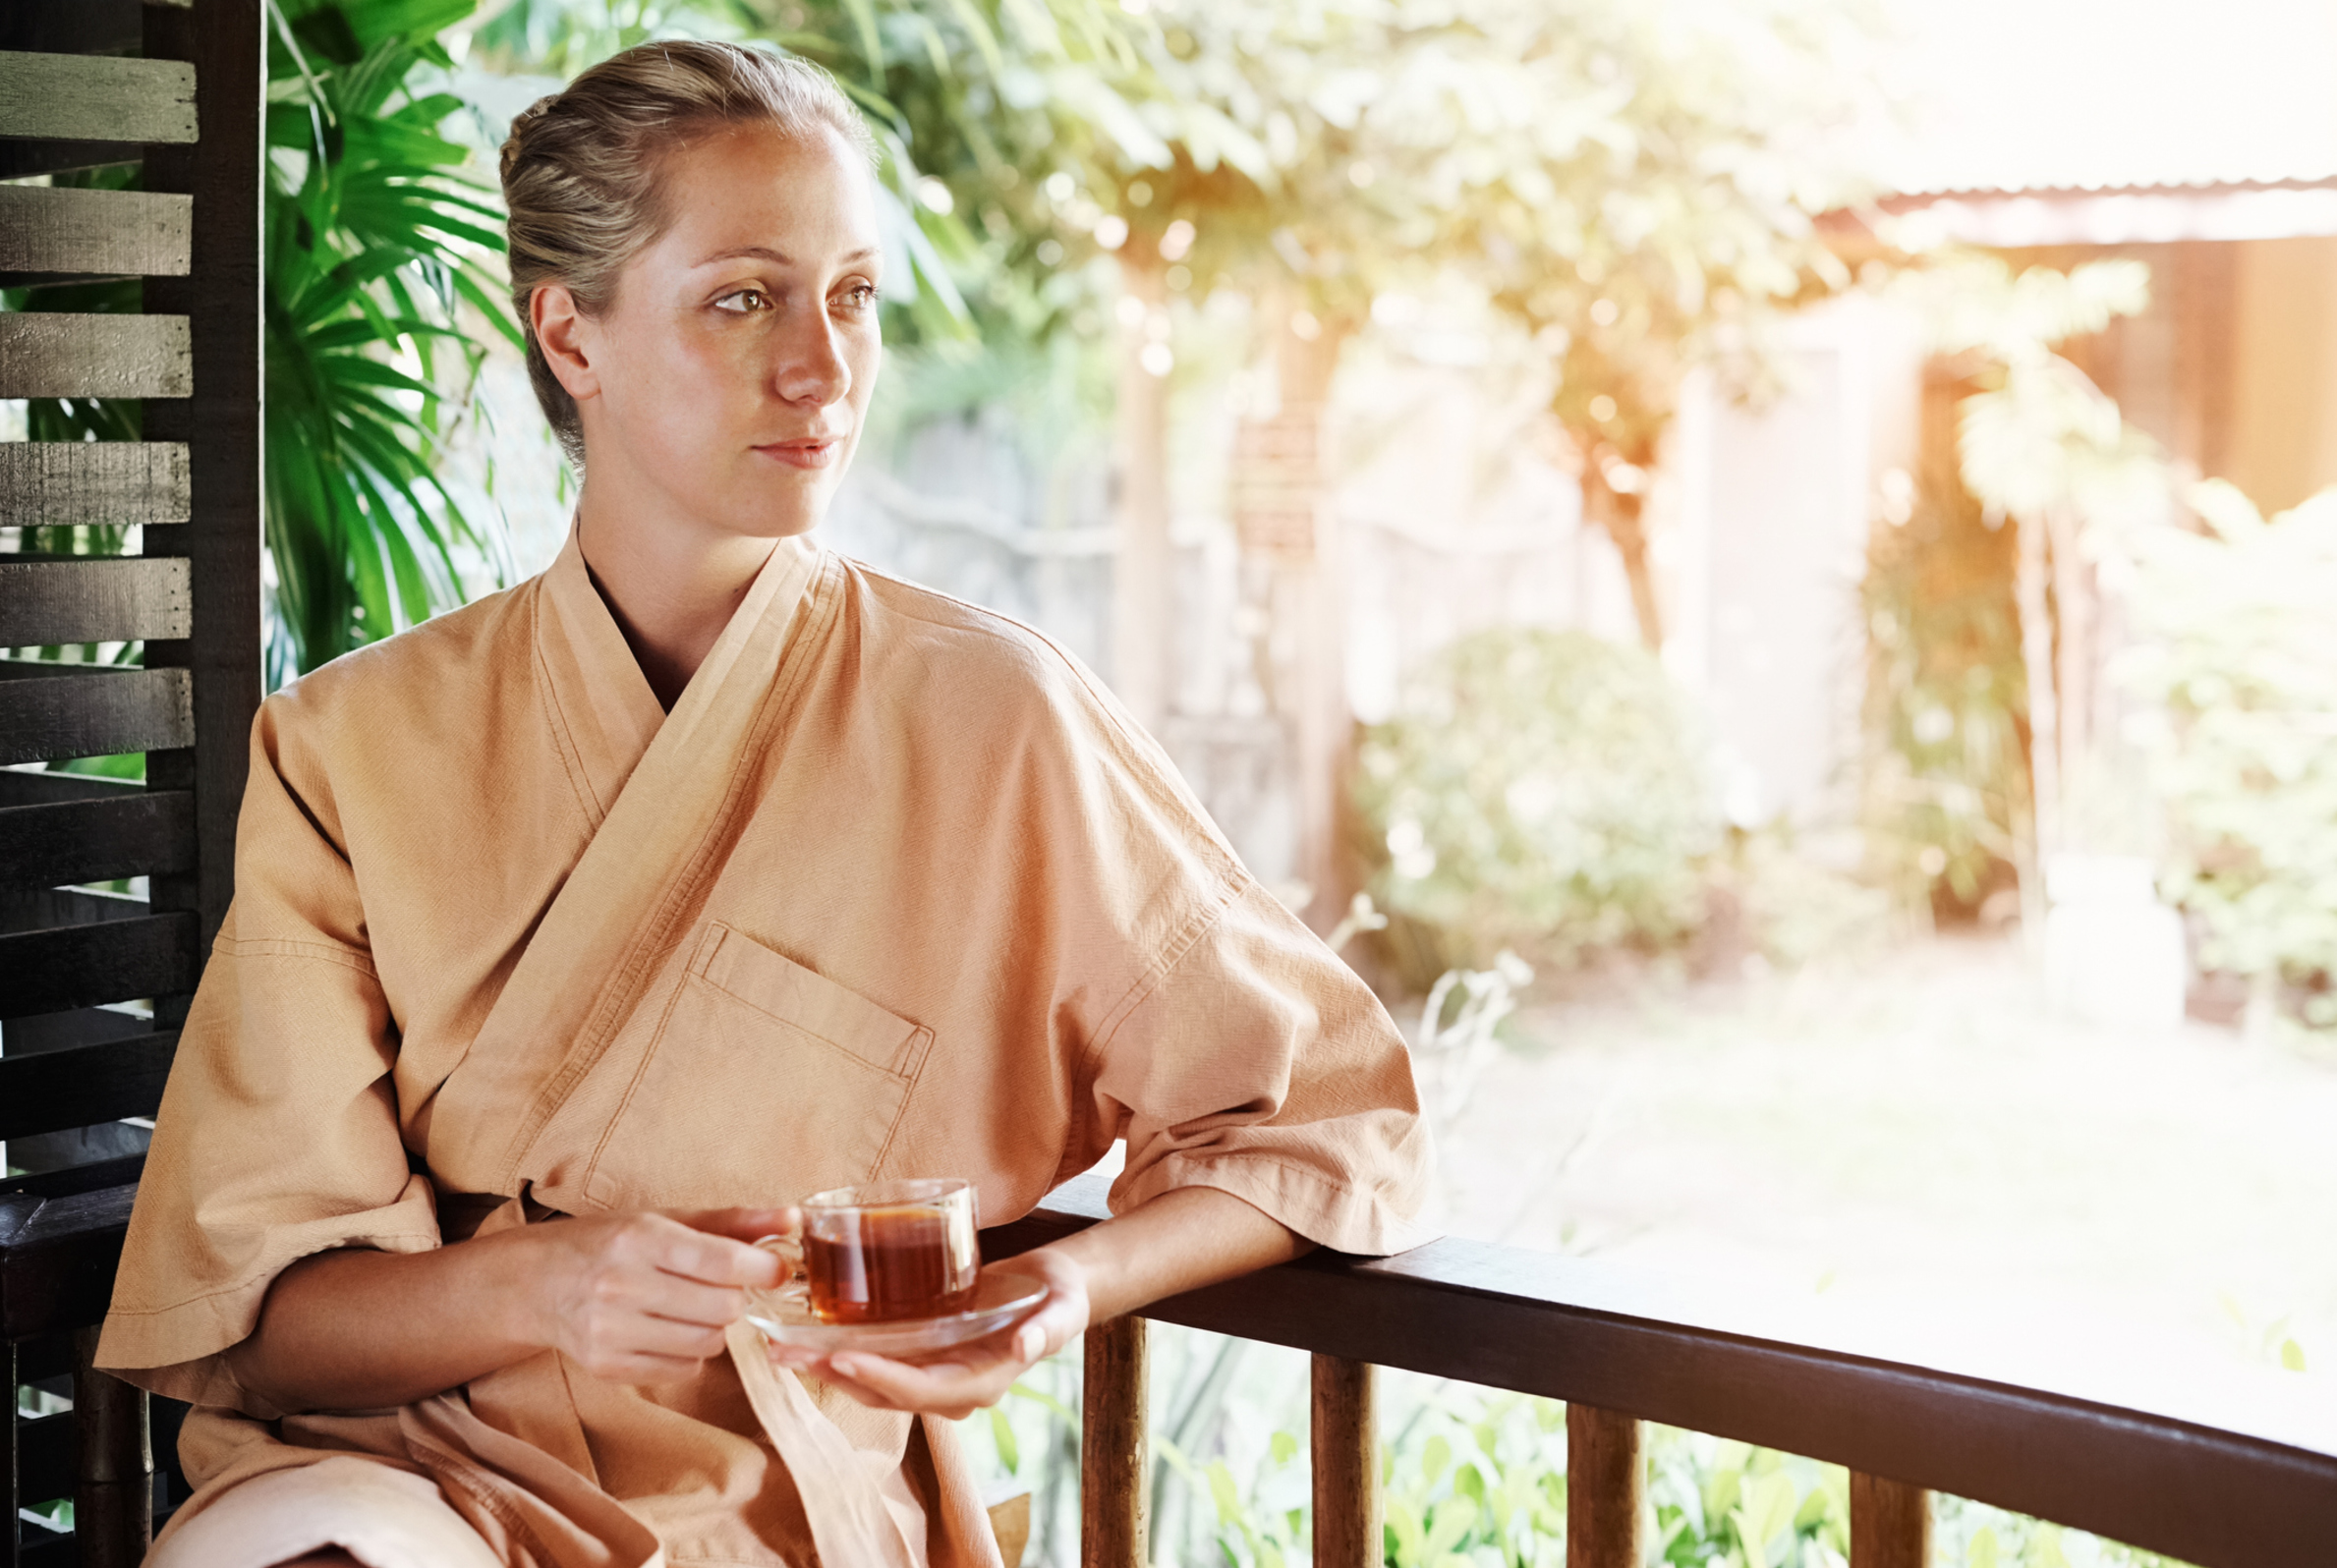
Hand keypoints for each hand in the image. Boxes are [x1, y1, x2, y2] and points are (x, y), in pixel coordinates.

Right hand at [528, 1207, 790, 1383]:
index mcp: (640, 1238)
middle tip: (719, 1286)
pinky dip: (690, 1354)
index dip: (763, 1267)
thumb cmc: (611, 1243)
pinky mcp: (607, 1367)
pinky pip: (684, 1371)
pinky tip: (668, 1331)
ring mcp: (611, 1331)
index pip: (722, 1261)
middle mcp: (622, 1285)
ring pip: (709, 1343)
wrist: (539, 1282)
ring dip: (714, 1327)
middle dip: (734, 1297)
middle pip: (723, 1308)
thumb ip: (734, 1221)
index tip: (777, 1268)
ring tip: (690, 1308)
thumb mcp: (667, 1219)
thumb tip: (793, 1218)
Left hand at [767, 1246, 1090, 1420]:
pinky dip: (841, 1350)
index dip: (881, 1377)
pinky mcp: (922, 1352)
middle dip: (835, 1375)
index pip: (921, 1389)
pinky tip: (809, 1335)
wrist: (1052, 1290)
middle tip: (788, 1355)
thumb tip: (1025, 1348)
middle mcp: (950, 1388)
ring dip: (827, 1367)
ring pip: (871, 1380)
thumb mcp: (1063, 1308)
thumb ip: (1048, 1329)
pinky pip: (876, 1359)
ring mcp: (933, 1372)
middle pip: (884, 1391)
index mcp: (980, 1383)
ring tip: (782, 1349)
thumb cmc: (1060, 1296)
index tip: (843, 1357)